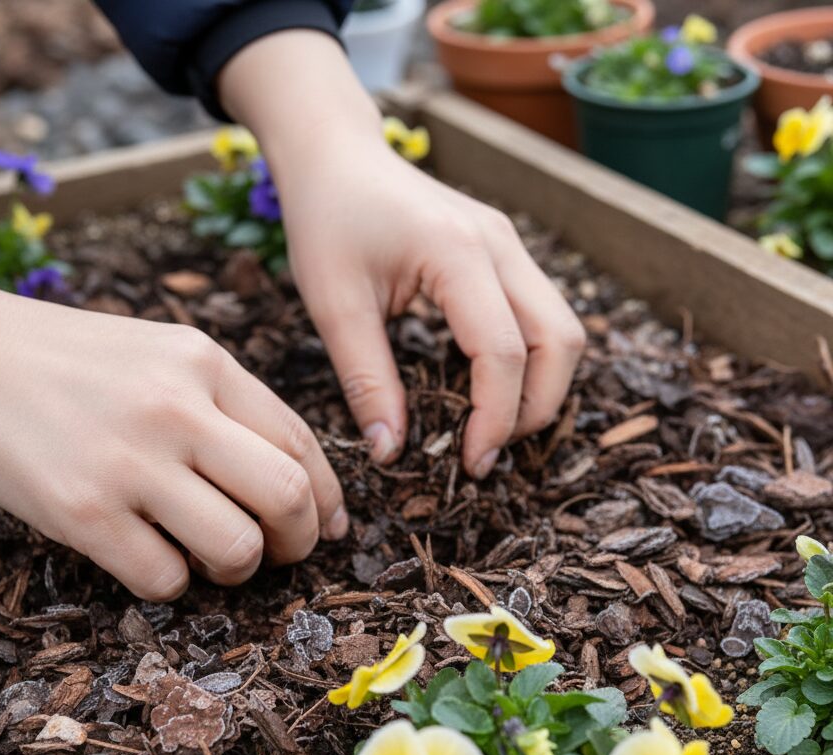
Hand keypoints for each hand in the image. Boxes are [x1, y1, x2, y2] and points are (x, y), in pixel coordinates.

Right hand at [0, 240, 346, 599]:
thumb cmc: (71, 360)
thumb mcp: (163, 351)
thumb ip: (227, 403)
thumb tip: (294, 478)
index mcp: (206, 363)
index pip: (302, 442)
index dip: (329, 496)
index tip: (329, 525)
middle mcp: (177, 410)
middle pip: (287, 498)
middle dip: (302, 541)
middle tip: (286, 554)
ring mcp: (130, 463)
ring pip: (236, 548)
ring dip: (239, 569)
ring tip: (215, 558)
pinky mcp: (83, 513)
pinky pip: (165, 578)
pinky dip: (174, 583)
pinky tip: (155, 560)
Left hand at [220, 32, 586, 478]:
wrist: (335, 156)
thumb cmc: (326, 220)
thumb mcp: (333, 306)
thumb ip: (366, 382)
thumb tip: (391, 453)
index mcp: (458, 253)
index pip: (504, 353)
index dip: (494, 419)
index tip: (468, 464)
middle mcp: (501, 244)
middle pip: (561, 341)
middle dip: (536, 408)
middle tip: (485, 451)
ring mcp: (510, 244)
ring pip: (563, 328)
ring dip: (540, 386)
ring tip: (489, 427)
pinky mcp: (505, 253)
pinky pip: (541, 315)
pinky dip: (529, 361)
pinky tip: (485, 389)